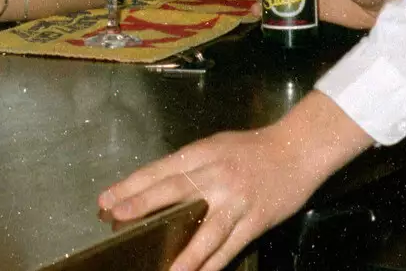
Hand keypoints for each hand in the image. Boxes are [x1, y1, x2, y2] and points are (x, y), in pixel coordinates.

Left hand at [98, 93, 371, 270]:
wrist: (298, 150)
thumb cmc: (252, 149)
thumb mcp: (216, 148)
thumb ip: (189, 169)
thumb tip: (153, 190)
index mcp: (203, 154)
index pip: (161, 170)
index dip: (132, 185)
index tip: (107, 200)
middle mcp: (217, 175)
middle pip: (175, 190)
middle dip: (143, 205)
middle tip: (117, 219)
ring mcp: (237, 200)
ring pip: (206, 230)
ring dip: (184, 253)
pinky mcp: (255, 220)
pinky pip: (230, 247)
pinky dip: (213, 264)